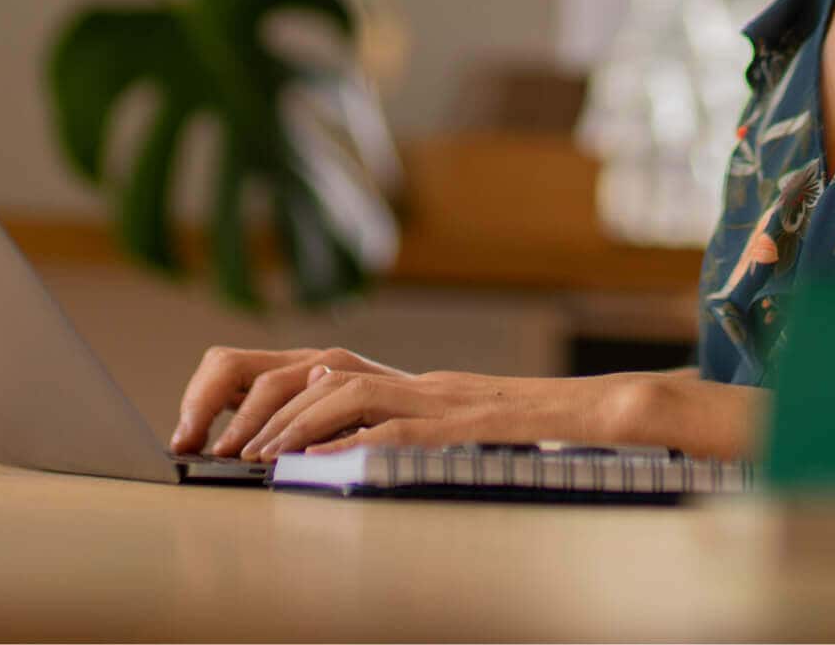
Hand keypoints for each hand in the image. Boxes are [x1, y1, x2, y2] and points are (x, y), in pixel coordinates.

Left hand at [170, 346, 404, 454]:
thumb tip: (231, 443)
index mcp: (309, 367)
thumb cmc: (405, 420)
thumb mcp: (338, 415)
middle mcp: (332, 365)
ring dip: (273, 426)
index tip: (185, 440)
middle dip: (229, 413)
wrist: (478, 410)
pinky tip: (309, 457)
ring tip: (255, 460)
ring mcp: (370, 380)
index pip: (234, 366)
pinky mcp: (409, 408)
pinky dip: (331, 432)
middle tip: (215, 455)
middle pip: (263, 375)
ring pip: (305, 387)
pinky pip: (362, 410)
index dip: (202, 400)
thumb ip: (292, 417)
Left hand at [240, 369, 639, 459]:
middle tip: (236, 447)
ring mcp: (441, 401)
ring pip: (350, 393)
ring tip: (263, 456)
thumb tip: (351, 449)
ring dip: (299, 425)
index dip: (278, 397)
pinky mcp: (459, 425)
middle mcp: (423, 384)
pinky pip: (398, 429)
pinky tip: (321, 460)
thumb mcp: (460, 432)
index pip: (330, 374)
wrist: (598, 413)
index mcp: (420, 387)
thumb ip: (412, 431)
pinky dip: (353, 442)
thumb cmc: (534, 434)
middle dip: (273, 411)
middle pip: (326, 376)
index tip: (243, 430)